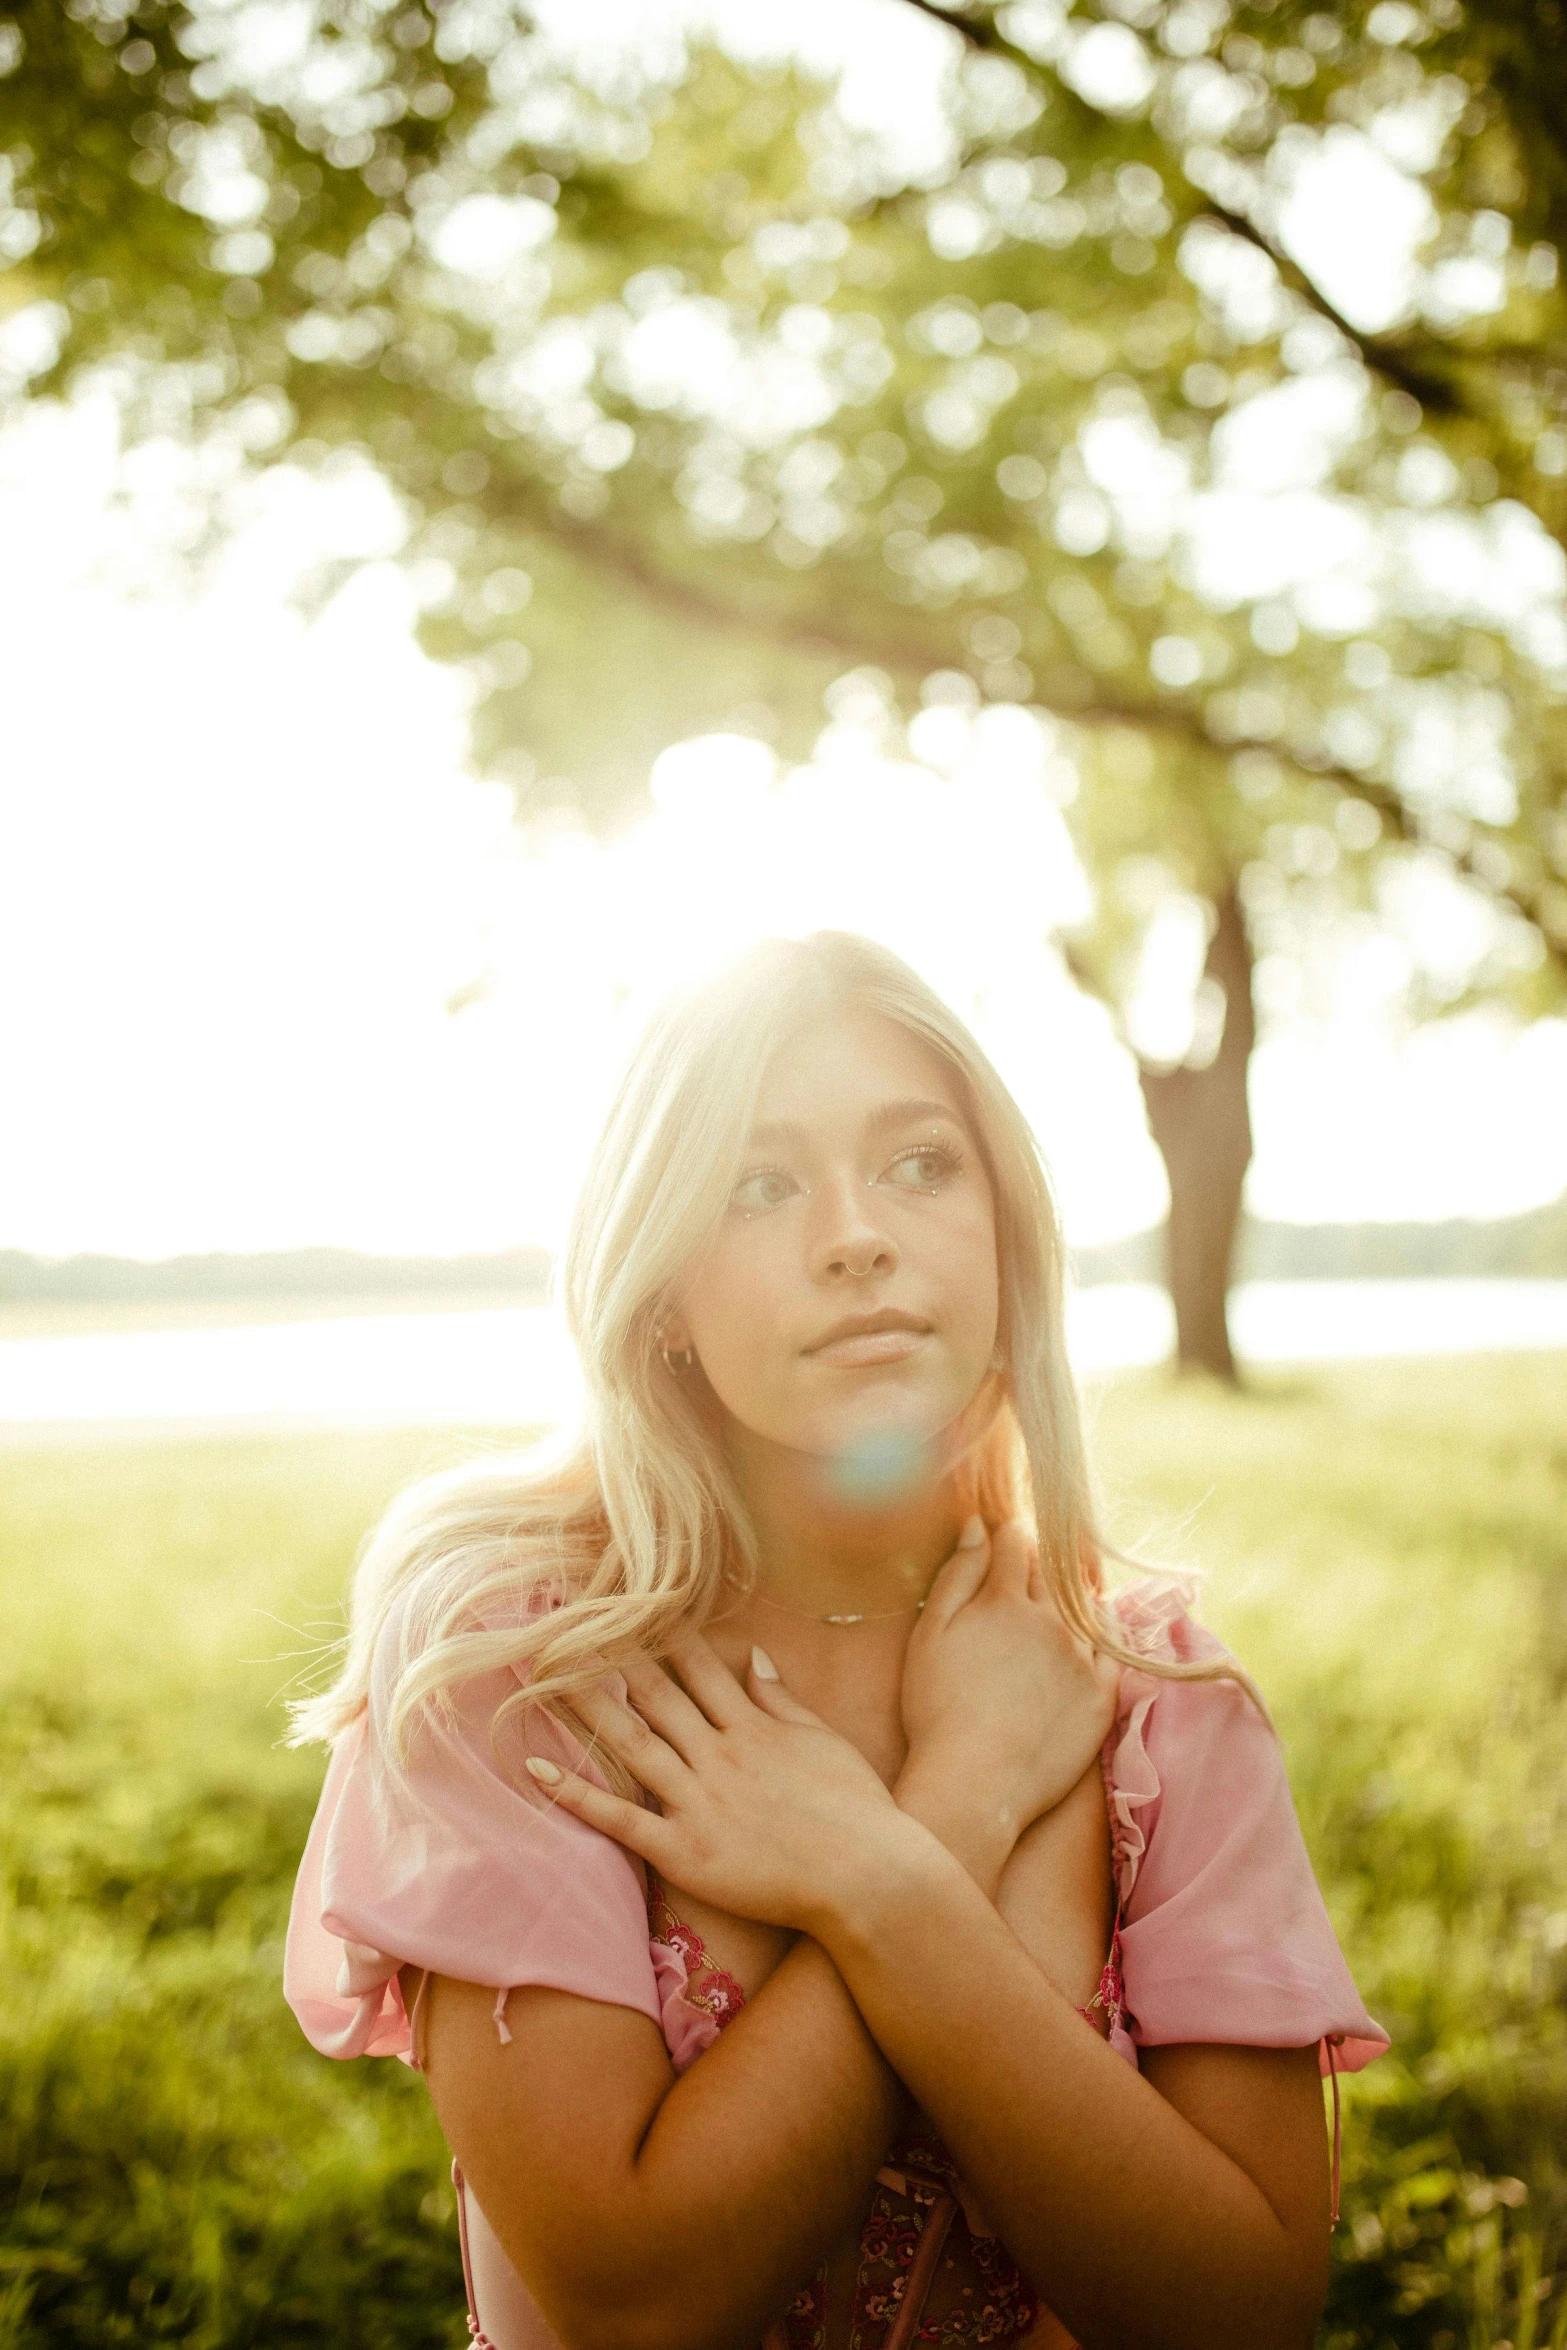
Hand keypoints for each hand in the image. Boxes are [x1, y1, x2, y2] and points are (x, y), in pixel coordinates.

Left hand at [526, 1635, 938, 1937]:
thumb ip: (782, 1699)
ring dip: (583, 1707)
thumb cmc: (857, 1810)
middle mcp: (719, 1754)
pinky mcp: (685, 1850)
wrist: (871, 1877)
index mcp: (752, 1727)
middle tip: (566, 1624)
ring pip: (630, 1742)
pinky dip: (577, 1794)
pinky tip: (538, 1768)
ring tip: (540, 1676)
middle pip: (653, 1694)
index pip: (697, 1667)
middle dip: (609, 1657)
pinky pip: (621, 1818)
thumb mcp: (824, 1740)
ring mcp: (699, 1801)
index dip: (659, 1633)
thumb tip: (754, 1654)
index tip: (626, 1601)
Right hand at [898, 1519, 1118, 1860]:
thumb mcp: (930, 1634)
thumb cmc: (937, 1710)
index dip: (1006, 1537)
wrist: (976, 1783)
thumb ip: (956, 1575)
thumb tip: (978, 1525)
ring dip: (1070, 1593)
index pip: (1014, 1545)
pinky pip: (1113, 1646)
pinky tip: (1089, 1631)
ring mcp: (1082, 1657)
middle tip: (1025, 1569)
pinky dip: (1102, 1630)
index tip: (1001, 1539)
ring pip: (1083, 1604)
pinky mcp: (1103, 1694)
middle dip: (1037, 1562)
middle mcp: (1051, 1621)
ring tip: (1054, 1601)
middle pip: (1049, 1571)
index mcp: (1004, 1601)